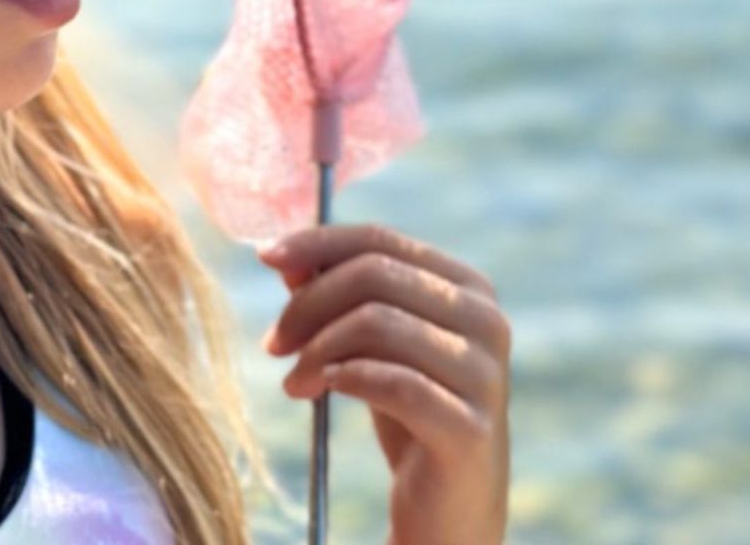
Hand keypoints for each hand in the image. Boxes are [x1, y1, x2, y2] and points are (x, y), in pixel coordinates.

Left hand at [256, 222, 510, 544]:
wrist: (450, 511)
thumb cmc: (406, 412)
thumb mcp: (367, 342)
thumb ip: (331, 292)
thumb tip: (280, 255)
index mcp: (466, 286)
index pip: (379, 239)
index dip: (316, 242)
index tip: (265, 257)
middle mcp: (486, 320)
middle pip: (373, 275)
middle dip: (308, 304)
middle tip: (274, 343)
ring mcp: (484, 374)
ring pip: (376, 322)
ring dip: (317, 349)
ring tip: (294, 381)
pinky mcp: (470, 428)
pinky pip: (391, 381)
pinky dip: (343, 378)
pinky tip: (319, 391)